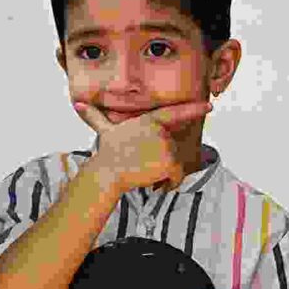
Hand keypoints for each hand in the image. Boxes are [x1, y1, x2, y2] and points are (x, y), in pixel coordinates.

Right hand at [76, 99, 208, 194]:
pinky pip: (178, 176)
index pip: (174, 113)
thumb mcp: (105, 132)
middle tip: (142, 165)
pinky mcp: (170, 160)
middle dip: (162, 162)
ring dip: (164, 174)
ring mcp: (166, 144)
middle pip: (173, 149)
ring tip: (145, 173)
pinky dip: (169, 184)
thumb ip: (96, 117)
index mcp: (149, 120)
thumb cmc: (107, 154)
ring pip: (176, 164)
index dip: (194, 109)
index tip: (210, 105)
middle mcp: (160, 129)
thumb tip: (78, 104)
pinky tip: (155, 184)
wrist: (108, 172)